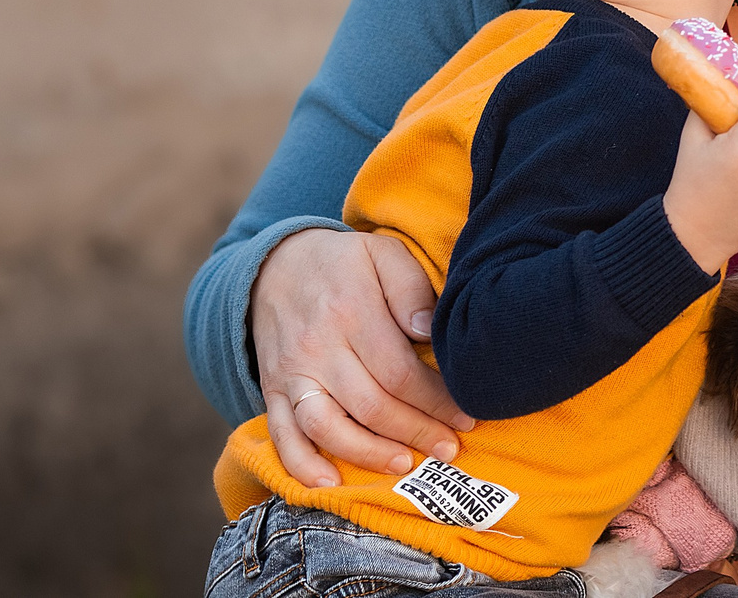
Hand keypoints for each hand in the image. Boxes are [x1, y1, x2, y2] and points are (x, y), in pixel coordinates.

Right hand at [250, 227, 477, 487]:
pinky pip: (282, 436)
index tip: (466, 416)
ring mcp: (292, 373)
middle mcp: (318, 348)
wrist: (272, 266)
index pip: (400, 372)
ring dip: (369, 454)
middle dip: (416, 432)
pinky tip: (331, 484)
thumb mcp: (383, 253)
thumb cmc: (343, 262)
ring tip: (405, 465)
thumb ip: (411, 289)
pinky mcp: (272, 391)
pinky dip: (302, 465)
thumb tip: (429, 332)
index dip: (436, 401)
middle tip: (449, 448)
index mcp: (351, 312)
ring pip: (328, 427)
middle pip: (371, 405)